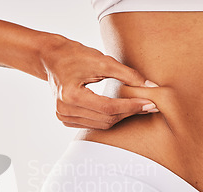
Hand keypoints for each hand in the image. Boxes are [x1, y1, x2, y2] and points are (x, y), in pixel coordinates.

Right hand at [40, 36, 158, 129]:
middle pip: (105, 119)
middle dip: (128, 112)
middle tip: (148, 105)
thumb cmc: (75, 55)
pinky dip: (107, 119)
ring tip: (136, 107)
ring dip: (120, 117)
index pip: (108, 107)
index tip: (150, 103)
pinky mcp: (65, 118)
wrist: (51, 58)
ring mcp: (63, 116)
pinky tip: (119, 110)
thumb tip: (150, 86)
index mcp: (71, 95)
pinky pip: (92, 124)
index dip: (131, 106)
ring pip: (101, 125)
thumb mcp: (103, 60)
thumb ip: (128, 74)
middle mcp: (65, 109)